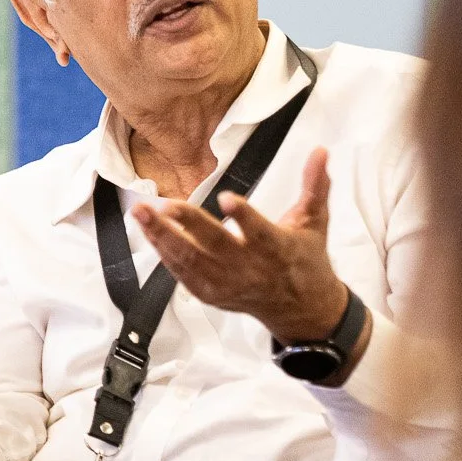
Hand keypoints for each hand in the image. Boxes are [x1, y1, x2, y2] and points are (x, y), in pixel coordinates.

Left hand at [131, 146, 348, 342]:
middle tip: (165, 204)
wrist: (302, 311)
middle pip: (216, 246)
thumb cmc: (306, 259)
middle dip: (189, 225)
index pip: (260, 232)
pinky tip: (149, 232)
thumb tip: (321, 150)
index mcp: (278, 248)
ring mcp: (228, 284)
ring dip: (163, 237)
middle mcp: (251, 269)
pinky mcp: (212, 294)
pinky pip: (183, 275)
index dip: (244, 216)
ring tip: (140, 212)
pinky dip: (165, 254)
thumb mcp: (315, 221)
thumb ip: (315, 185)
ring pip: (191, 261)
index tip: (226, 197)